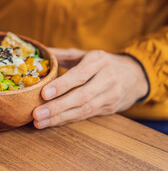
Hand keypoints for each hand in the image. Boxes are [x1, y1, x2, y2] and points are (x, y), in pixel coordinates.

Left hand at [33, 48, 148, 128]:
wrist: (136, 75)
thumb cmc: (103, 63)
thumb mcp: (86, 53)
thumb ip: (63, 54)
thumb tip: (41, 52)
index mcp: (99, 60)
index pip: (80, 74)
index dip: (62, 85)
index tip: (44, 93)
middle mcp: (108, 78)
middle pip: (82, 96)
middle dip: (57, 107)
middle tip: (36, 114)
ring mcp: (111, 95)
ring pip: (84, 109)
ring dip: (60, 118)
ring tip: (39, 122)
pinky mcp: (110, 108)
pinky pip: (86, 116)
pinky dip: (68, 120)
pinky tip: (52, 122)